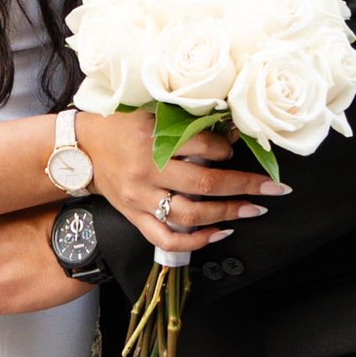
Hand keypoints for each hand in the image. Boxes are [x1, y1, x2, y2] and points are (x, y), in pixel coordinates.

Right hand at [71, 109, 283, 248]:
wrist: (82, 149)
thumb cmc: (122, 128)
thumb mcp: (152, 115)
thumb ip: (187, 126)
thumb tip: (231, 136)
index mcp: (150, 140)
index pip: (201, 146)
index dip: (226, 149)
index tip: (237, 149)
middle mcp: (145, 172)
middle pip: (203, 184)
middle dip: (244, 186)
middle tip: (273, 189)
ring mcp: (139, 198)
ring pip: (190, 214)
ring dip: (227, 213)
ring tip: (254, 210)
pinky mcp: (134, 216)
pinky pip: (166, 239)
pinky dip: (196, 241)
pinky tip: (218, 234)